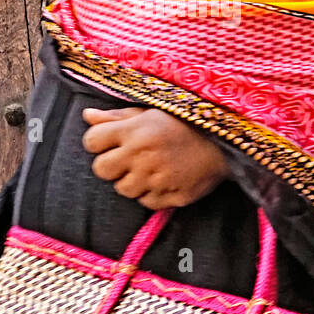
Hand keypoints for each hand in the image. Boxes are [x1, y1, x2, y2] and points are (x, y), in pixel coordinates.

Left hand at [82, 106, 230, 208]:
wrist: (226, 143)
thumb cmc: (185, 122)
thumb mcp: (151, 110)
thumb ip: (116, 116)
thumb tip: (87, 116)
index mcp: (134, 130)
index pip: (92, 141)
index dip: (98, 142)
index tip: (110, 142)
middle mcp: (141, 155)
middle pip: (101, 169)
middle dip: (110, 165)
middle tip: (127, 159)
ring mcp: (156, 178)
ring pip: (122, 189)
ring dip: (131, 181)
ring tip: (149, 168)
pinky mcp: (170, 197)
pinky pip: (146, 202)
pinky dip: (151, 193)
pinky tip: (163, 179)